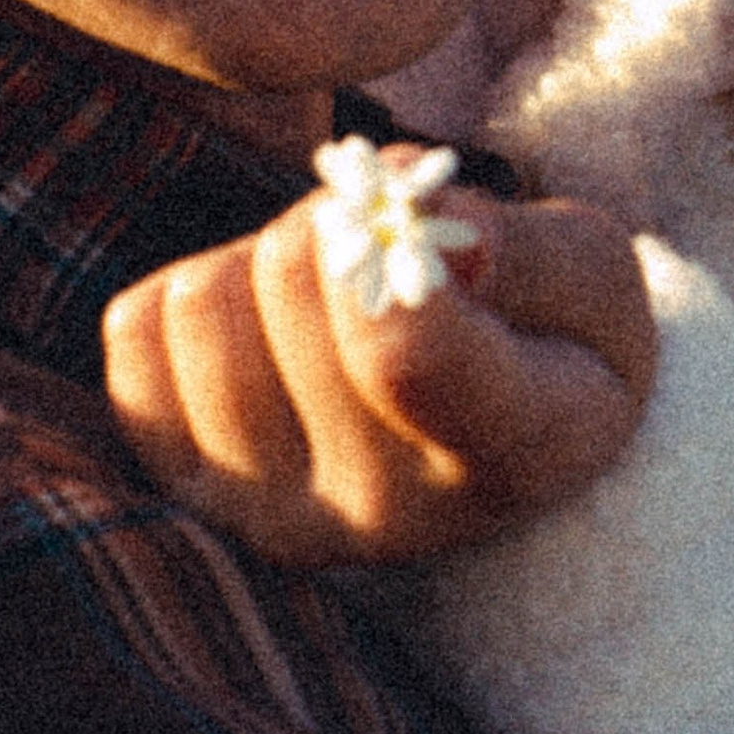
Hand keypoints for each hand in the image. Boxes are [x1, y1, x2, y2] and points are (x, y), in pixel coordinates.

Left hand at [103, 158, 656, 565]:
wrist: (487, 439)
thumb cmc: (550, 337)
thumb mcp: (594, 279)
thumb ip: (526, 250)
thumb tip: (425, 228)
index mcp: (504, 460)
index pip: (403, 354)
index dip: (395, 244)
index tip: (435, 223)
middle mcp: (378, 515)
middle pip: (293, 275)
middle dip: (340, 218)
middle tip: (386, 248)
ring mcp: (269, 514)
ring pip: (207, 300)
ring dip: (265, 255)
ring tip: (334, 296)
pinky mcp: (185, 487)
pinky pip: (139, 329)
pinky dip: (205, 294)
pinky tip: (272, 331)